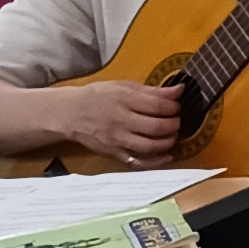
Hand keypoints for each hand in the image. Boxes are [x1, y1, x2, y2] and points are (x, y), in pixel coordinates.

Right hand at [55, 78, 182, 166]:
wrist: (70, 113)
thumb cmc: (98, 97)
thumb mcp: (122, 86)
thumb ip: (151, 90)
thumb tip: (178, 91)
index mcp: (123, 99)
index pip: (157, 105)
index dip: (173, 106)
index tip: (177, 105)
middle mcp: (120, 120)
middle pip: (157, 126)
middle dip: (174, 124)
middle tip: (177, 120)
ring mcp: (117, 139)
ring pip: (150, 146)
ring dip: (168, 141)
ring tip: (171, 135)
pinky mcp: (114, 153)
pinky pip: (139, 161)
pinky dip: (156, 161)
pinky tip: (166, 155)